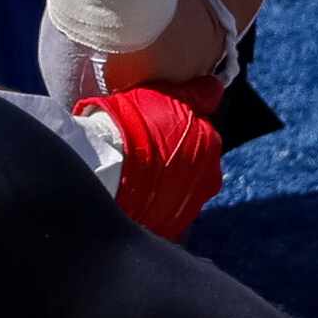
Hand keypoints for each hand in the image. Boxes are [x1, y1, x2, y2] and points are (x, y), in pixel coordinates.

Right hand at [75, 78, 224, 240]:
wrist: (102, 166)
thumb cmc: (132, 124)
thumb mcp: (168, 94)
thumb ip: (199, 93)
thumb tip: (215, 88)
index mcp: (211, 145)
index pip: (201, 134)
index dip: (176, 130)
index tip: (156, 127)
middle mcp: (207, 179)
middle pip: (194, 166)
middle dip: (176, 160)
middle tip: (145, 151)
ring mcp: (187, 208)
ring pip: (180, 191)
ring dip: (165, 184)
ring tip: (135, 174)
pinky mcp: (166, 229)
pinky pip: (164, 214)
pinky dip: (154, 207)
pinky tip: (134, 196)